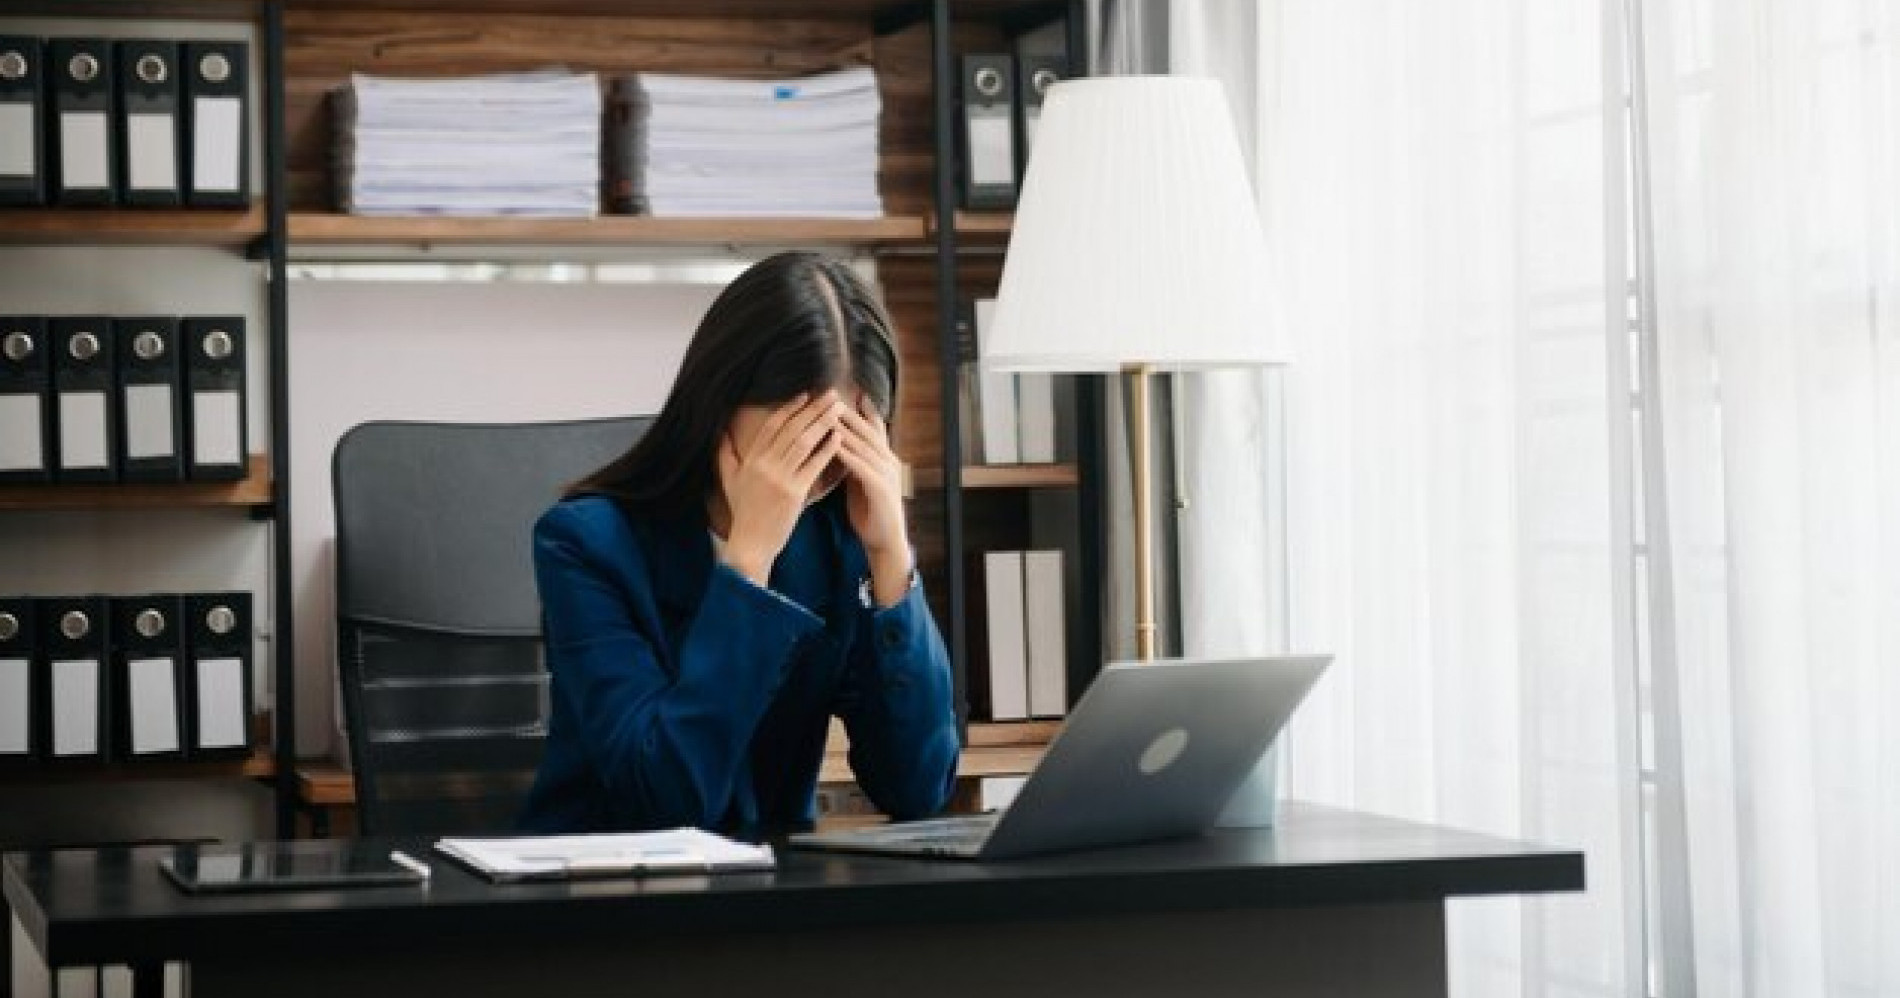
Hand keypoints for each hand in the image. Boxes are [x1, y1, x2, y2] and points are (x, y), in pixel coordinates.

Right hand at [717, 393, 843, 586]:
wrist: (750, 543)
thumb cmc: (743, 513)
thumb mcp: (728, 480)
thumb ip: (725, 455)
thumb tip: (720, 432)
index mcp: (751, 459)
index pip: (772, 425)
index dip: (789, 407)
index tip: (806, 394)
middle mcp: (764, 464)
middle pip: (792, 428)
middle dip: (813, 408)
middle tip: (831, 393)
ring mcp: (779, 478)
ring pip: (803, 442)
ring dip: (823, 423)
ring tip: (838, 409)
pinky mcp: (793, 493)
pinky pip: (813, 466)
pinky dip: (827, 450)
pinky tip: (839, 437)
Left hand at [834, 395, 912, 605]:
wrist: (885, 541)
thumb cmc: (869, 512)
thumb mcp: (859, 481)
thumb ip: (852, 461)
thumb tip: (835, 443)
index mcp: (883, 458)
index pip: (872, 427)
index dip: (859, 409)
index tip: (842, 391)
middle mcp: (888, 460)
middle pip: (867, 430)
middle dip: (848, 411)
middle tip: (830, 394)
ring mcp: (887, 473)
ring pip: (865, 445)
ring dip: (846, 428)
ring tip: (828, 412)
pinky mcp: (881, 488)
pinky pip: (862, 467)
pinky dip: (848, 454)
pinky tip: (834, 445)